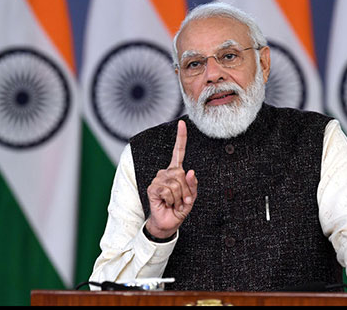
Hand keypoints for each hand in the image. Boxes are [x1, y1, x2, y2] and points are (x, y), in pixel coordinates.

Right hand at [145, 120, 197, 238]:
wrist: (167, 223)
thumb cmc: (178, 209)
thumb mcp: (191, 198)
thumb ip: (193, 185)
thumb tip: (191, 171)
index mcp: (176, 172)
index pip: (178, 152)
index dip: (181, 138)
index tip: (182, 123)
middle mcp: (165, 172)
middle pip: (181, 173)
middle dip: (186, 190)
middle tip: (182, 200)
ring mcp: (158, 179)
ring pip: (176, 183)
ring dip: (179, 197)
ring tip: (174, 203)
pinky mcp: (152, 188)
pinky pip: (168, 190)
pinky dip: (172, 200)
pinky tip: (167, 203)